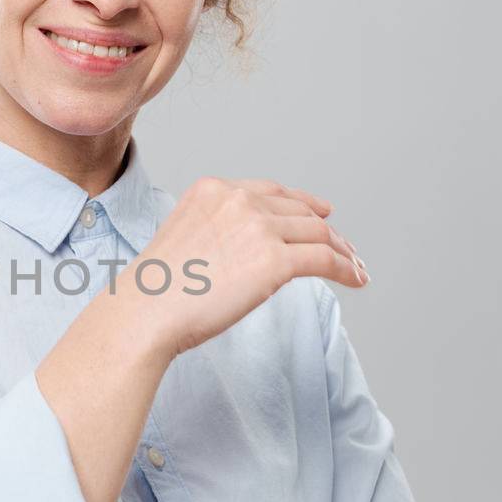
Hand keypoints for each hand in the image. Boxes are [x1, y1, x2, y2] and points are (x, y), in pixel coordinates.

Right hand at [125, 177, 366, 359]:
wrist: (146, 311)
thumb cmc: (155, 290)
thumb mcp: (183, 237)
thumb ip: (217, 230)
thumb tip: (246, 252)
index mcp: (212, 189)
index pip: (271, 191)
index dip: (302, 201)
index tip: (321, 212)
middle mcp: (238, 200)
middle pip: (299, 211)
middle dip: (327, 230)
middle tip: (344, 248)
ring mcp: (258, 227)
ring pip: (317, 233)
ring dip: (342, 251)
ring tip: (355, 268)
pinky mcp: (275, 260)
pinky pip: (324, 259)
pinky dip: (346, 269)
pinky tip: (355, 279)